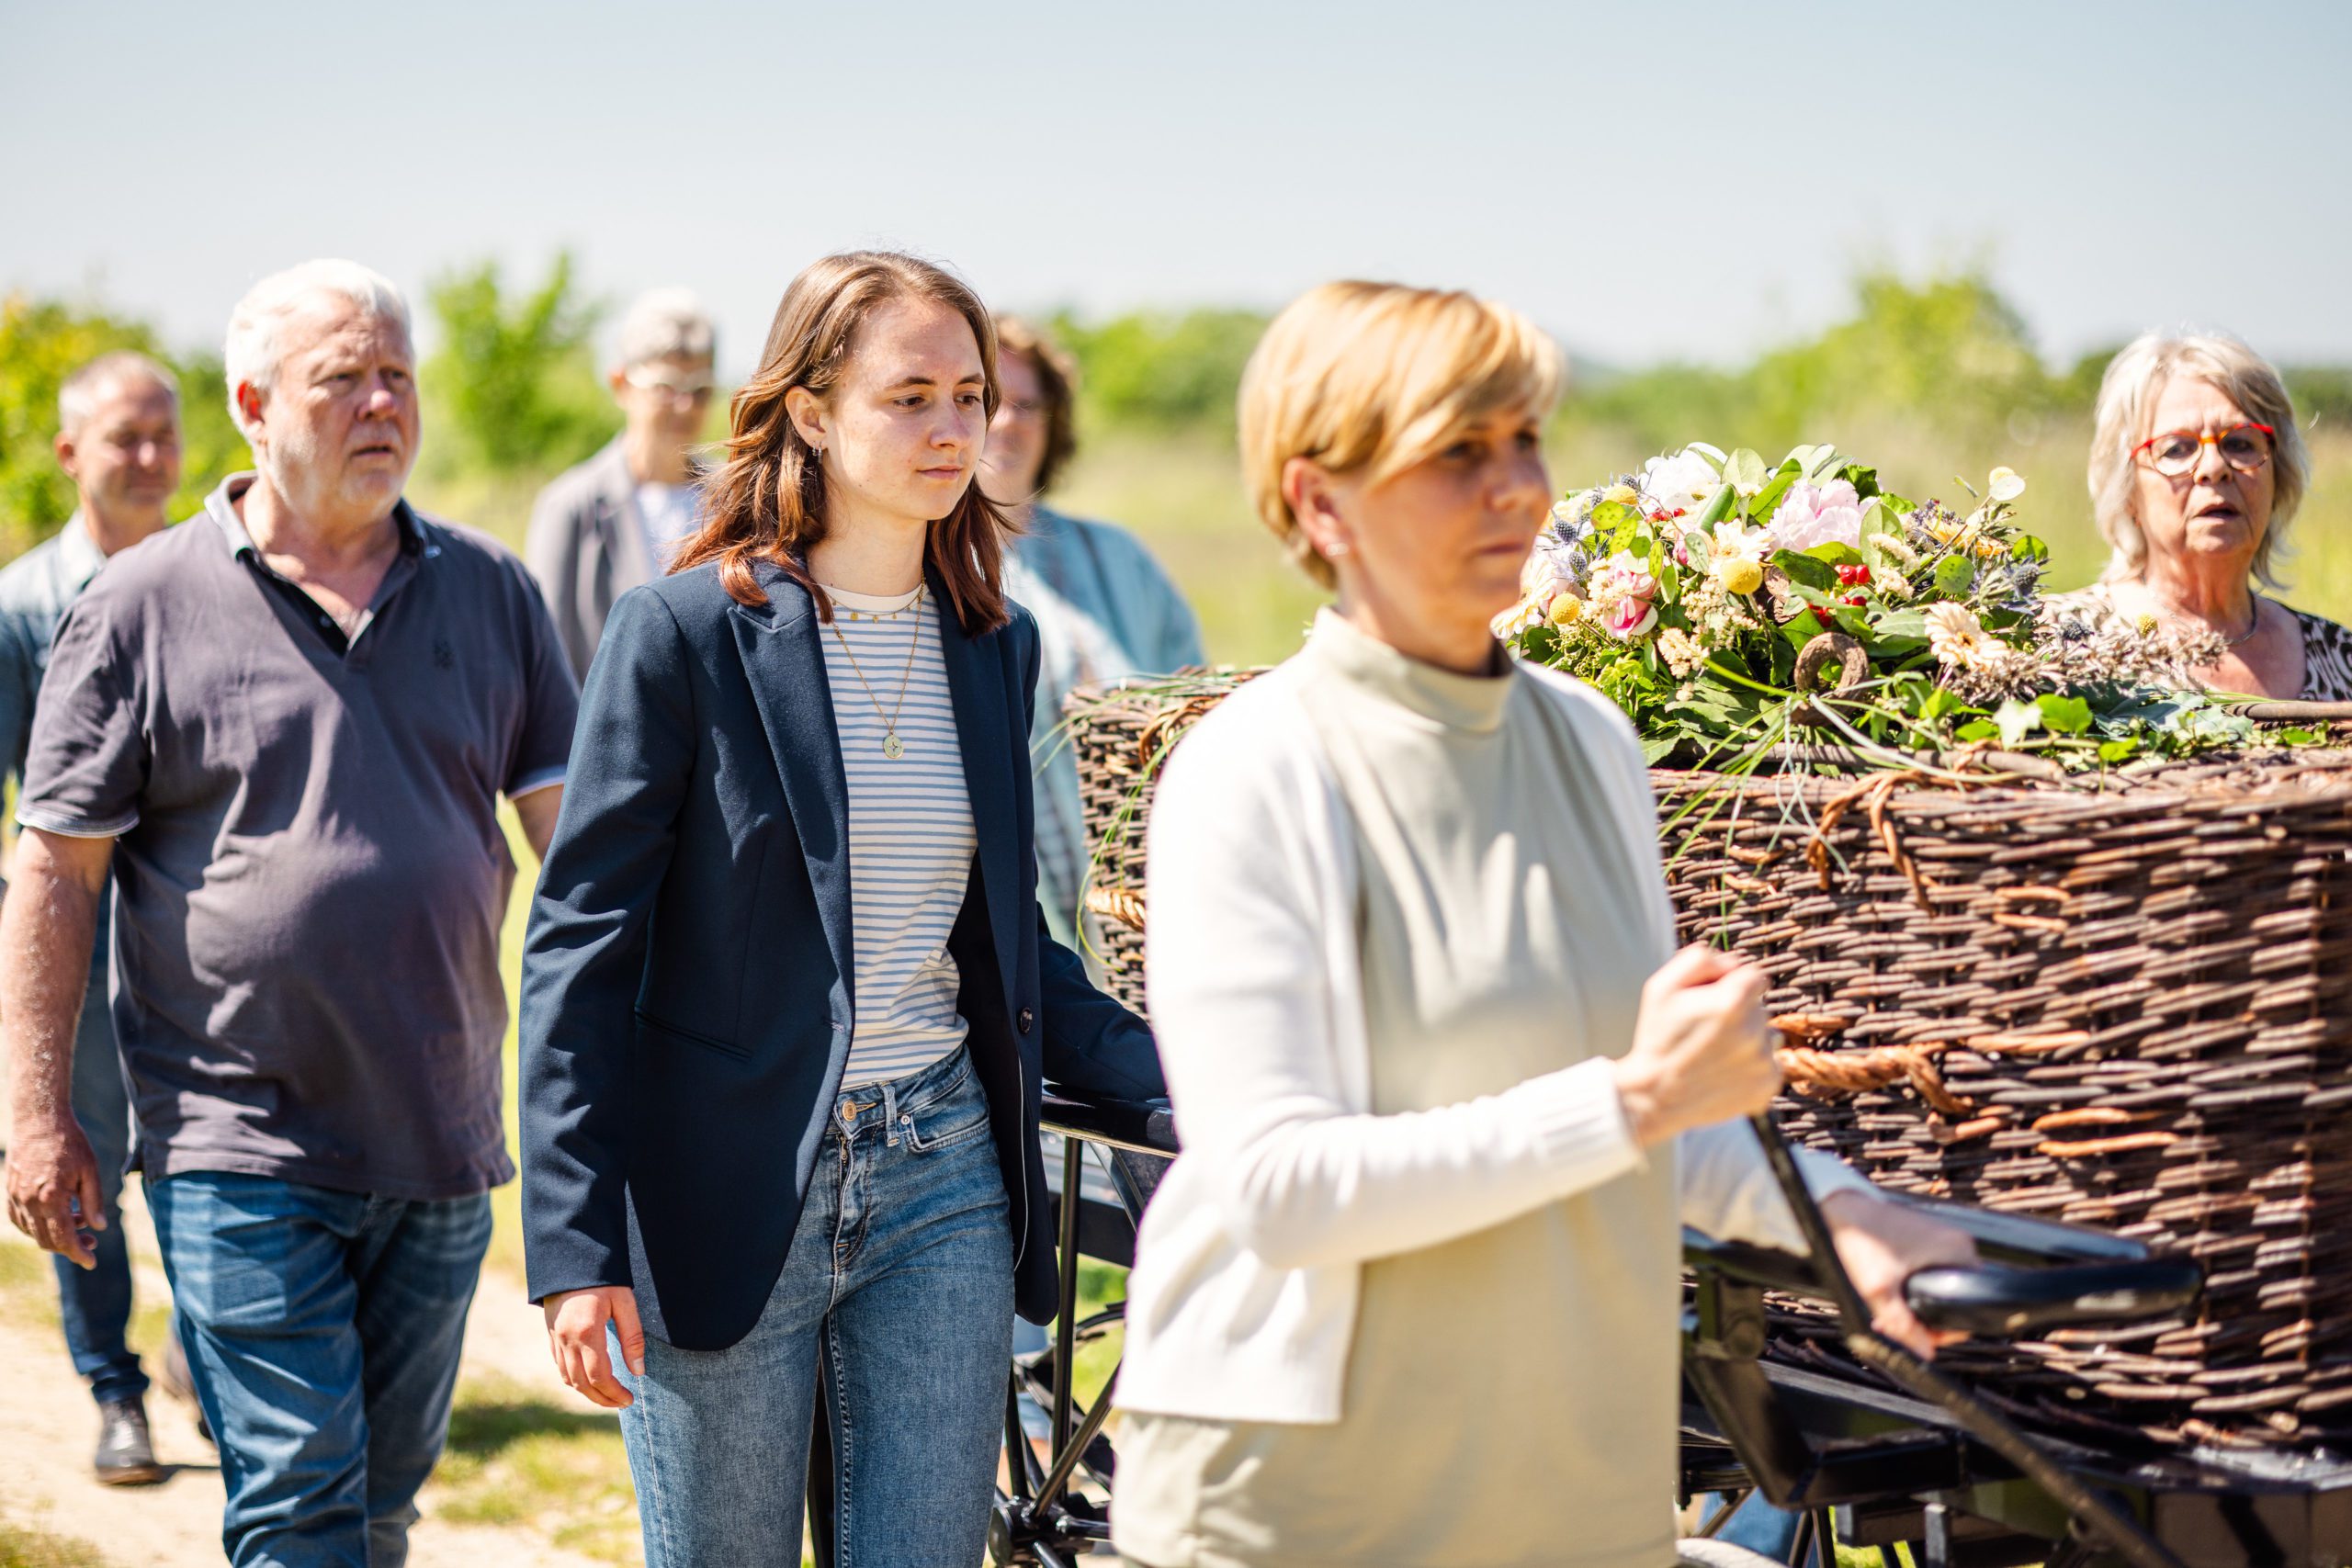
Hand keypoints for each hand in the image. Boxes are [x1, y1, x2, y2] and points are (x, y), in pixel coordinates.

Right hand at [4, 1115, 103, 1269]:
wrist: (39, 1119)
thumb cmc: (69, 1141)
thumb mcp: (90, 1170)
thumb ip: (93, 1201)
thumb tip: (99, 1228)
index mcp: (51, 1197)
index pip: (63, 1238)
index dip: (78, 1253)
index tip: (91, 1263)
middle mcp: (28, 1201)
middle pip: (46, 1240)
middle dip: (69, 1247)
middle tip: (91, 1243)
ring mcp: (15, 1197)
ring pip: (32, 1232)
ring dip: (54, 1236)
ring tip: (79, 1224)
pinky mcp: (10, 1191)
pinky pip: (20, 1219)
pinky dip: (36, 1226)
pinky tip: (56, 1218)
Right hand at [543, 1285, 645, 1408]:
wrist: (570, 1256)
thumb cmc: (603, 1277)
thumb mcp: (624, 1302)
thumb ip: (632, 1338)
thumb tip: (638, 1371)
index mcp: (587, 1332)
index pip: (599, 1377)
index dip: (614, 1393)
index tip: (629, 1399)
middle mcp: (567, 1339)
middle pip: (582, 1384)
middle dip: (602, 1399)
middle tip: (622, 1402)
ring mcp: (555, 1338)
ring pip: (568, 1378)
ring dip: (587, 1392)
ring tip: (608, 1395)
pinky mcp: (550, 1334)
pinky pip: (559, 1366)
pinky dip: (573, 1379)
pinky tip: (588, 1379)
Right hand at [1613, 945, 1780, 1147]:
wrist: (1656, 1095)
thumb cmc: (1658, 1036)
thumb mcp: (1661, 986)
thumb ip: (1699, 960)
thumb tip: (1733, 962)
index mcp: (1732, 1000)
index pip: (1755, 976)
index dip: (1733, 985)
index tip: (1716, 1000)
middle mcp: (1754, 1029)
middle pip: (1759, 1007)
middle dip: (1739, 1013)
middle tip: (1707, 1031)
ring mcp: (1764, 1059)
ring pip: (1767, 1034)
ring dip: (1748, 1039)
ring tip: (1716, 1053)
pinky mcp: (1769, 1084)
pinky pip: (1771, 1063)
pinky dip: (1753, 1066)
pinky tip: (1725, 1072)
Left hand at [1819, 1189, 1979, 1358]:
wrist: (1840, 1207)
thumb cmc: (1861, 1240)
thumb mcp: (1879, 1289)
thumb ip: (1903, 1325)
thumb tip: (1926, 1353)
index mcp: (1959, 1251)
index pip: (1970, 1305)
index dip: (1945, 1329)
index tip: (1917, 1335)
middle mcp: (1958, 1243)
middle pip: (1953, 1298)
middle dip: (1925, 1318)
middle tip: (1892, 1325)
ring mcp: (1942, 1239)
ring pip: (1939, 1288)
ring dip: (1915, 1305)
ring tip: (1885, 1312)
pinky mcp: (1927, 1239)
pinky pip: (1929, 1273)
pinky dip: (1912, 1287)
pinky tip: (1889, 1294)